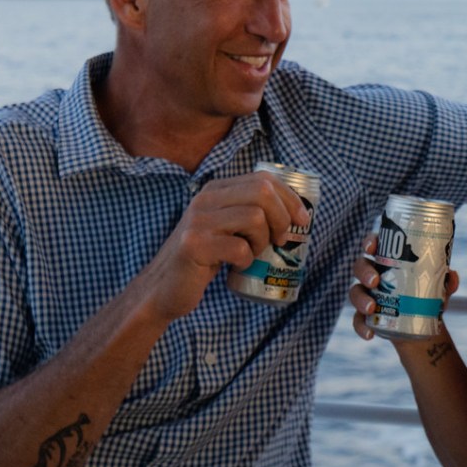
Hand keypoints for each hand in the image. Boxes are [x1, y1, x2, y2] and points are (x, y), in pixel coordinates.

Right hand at [132, 172, 310, 325]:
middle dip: (282, 217)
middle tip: (280, 240)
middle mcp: (205, 199)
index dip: (290, 198)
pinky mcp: (194, 246)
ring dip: (263, 241)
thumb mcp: (224, 227)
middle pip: (262, 193)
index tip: (302, 220)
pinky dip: (246, 260)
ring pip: (254, 218)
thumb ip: (248, 212)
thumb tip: (296, 213)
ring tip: (253, 253)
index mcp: (216, 190)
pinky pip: (239, 248)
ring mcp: (198, 221)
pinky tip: (237, 266)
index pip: (263, 179)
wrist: (163, 287)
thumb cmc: (203, 258)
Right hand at [348, 234, 459, 340]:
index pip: (373, 245)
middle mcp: (373, 274)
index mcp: (388, 260)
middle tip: (375, 281)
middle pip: (360, 266)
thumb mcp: (438, 288)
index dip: (369, 243)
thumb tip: (452, 276)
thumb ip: (447, 281)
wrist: (421, 325)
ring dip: (360, 299)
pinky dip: (361, 327)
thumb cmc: (426, 295)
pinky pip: (357, 320)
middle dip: (364, 272)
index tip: (372, 248)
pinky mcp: (365, 316)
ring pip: (354, 292)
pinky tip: (370, 335)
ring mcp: (366, 295)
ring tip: (372, 308)